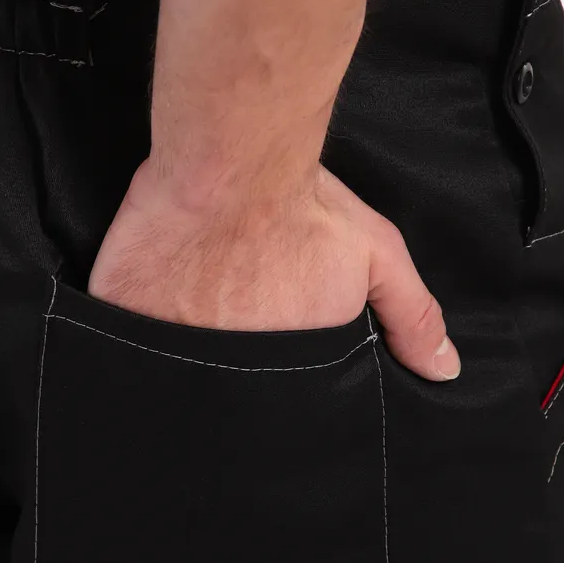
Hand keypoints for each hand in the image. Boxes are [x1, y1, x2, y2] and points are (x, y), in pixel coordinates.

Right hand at [88, 160, 460, 382]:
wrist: (233, 158)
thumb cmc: (304, 204)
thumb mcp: (378, 258)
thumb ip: (413, 319)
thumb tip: (446, 371)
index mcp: (287, 361)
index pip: (276, 403)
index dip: (273, 387)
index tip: (267, 343)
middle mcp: (226, 367)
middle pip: (219, 393)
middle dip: (225, 377)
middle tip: (228, 318)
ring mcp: (167, 344)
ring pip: (166, 372)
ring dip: (176, 353)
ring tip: (189, 307)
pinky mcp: (118, 311)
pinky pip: (117, 341)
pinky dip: (126, 332)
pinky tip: (142, 304)